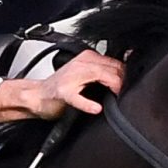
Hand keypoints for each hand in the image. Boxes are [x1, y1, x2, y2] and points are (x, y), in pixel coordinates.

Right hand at [0, 49, 125, 122]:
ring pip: (98, 75)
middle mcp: (80, 64)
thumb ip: (102, 73)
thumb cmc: (60, 88)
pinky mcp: (63, 93)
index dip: (125, 74)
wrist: (37, 95)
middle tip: (125, 93)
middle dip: (122, 81)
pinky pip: (78, 97)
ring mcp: (70, 78)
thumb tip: (124, 76)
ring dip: (111, 86)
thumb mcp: (84, 75)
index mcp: (86, 59)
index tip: (130, 84)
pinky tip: (95, 108)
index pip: (114, 62)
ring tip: (116, 96)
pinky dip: (88, 104)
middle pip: (110, 68)